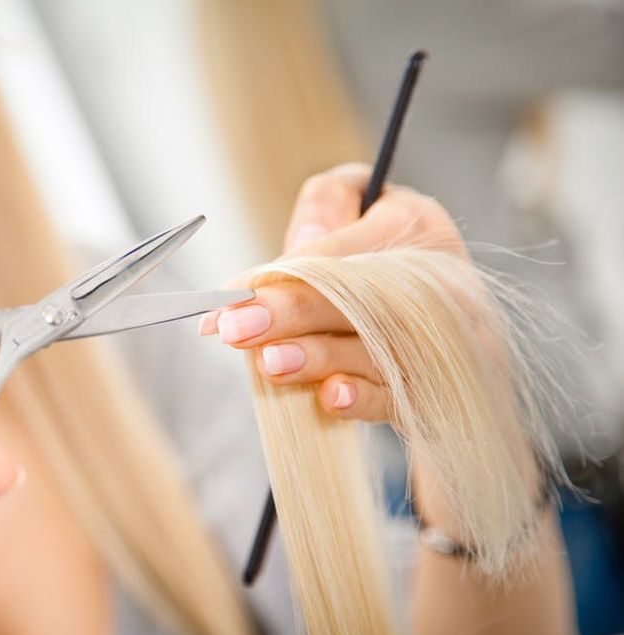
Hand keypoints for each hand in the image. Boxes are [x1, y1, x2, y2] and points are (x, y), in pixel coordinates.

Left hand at [200, 163, 465, 420]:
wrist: (442, 295)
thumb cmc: (380, 243)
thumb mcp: (358, 197)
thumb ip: (327, 204)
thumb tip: (305, 239)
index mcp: (412, 227)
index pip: (338, 251)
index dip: (282, 274)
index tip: (230, 296)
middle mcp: (434, 281)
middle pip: (355, 299)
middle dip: (290, 313)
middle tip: (236, 328)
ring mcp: (437, 337)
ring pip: (371, 351)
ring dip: (318, 358)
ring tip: (270, 362)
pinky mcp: (433, 384)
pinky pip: (395, 395)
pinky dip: (362, 398)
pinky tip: (330, 396)